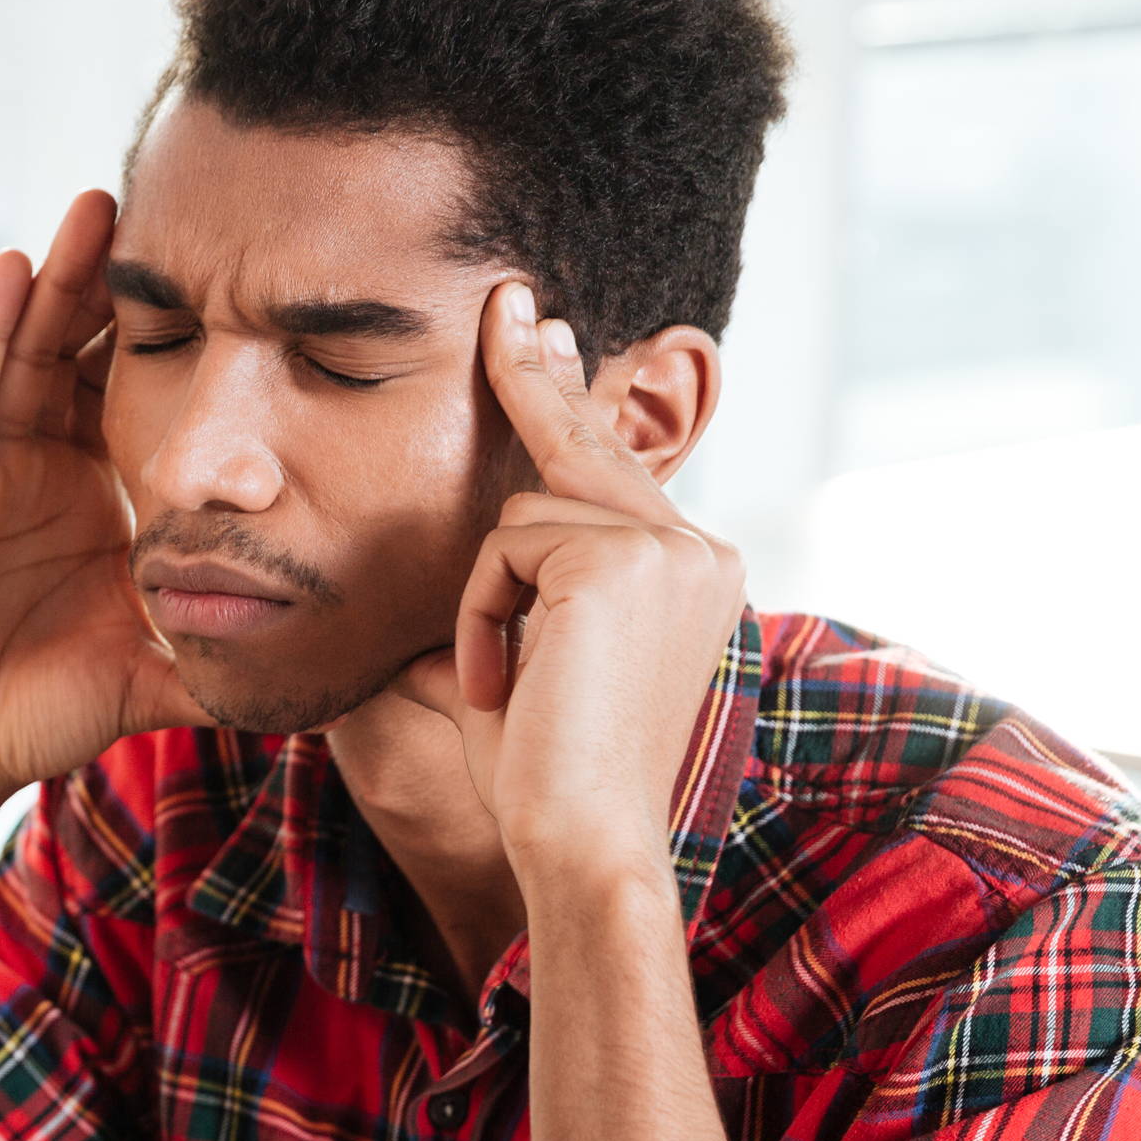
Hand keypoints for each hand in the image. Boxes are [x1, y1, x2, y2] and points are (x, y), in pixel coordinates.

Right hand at [0, 191, 207, 822]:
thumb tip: (334, 685)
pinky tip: (15, 264)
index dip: (183, 336)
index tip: (238, 277)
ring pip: (34, 349)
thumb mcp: (160, 674)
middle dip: (124, 281)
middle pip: (90, 350)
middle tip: (175, 205)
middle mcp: (47, 464)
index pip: (146, 394)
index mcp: (101, 494)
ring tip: (101, 202)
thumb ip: (234, 663)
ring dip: (63, 275)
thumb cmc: (47, 710)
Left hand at [399, 282, 743, 877]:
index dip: (567, 400)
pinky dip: (485, 612)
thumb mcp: (523, 666)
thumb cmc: (544, 780)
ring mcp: (671, 549)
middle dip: (534, 373)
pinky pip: (508, 542)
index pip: (613, 471)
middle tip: (506, 297)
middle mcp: (699, 551)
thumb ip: (504, 602)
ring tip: (504, 685)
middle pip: (587, 443)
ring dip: (488, 598)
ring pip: (528, 509)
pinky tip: (504, 680)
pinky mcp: (624, 557)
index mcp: (690, 575)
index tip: (542, 333)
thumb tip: (441, 559)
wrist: (583, 843)